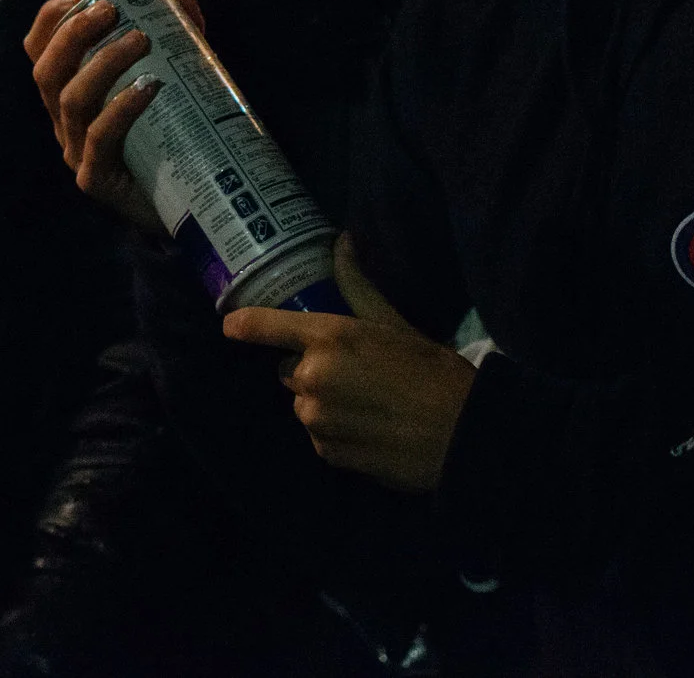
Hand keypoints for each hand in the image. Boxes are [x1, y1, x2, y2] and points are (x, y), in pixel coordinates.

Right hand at [22, 0, 204, 232]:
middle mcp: (64, 124)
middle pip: (46, 73)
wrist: (197, 206)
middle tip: (111, 11)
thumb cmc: (179, 136)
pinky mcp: (96, 180)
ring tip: (139, 39)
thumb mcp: (178, 79)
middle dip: (72, 35)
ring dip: (101, 64)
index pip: (40, 55)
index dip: (47, 22)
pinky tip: (148, 87)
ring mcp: (76, 153)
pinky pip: (100, 139)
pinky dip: (120, 109)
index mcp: (70, 97)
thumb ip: (180, 37)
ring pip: (70, 101)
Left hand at [221, 235, 476, 491]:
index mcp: (329, 337)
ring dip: (323, 403)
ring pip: (303, 404)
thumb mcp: (394, 322)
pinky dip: (335, 433)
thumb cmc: (433, 372)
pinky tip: (370, 430)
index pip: (264, 326)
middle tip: (356, 373)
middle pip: (289, 369)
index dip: (244, 324)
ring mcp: (316, 419)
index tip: (229, 324)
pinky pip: (318, 436)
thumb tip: (342, 240)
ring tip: (368, 404)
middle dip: (313, 369)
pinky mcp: (326, 453)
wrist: (465, 435)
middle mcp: (313, 377)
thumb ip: (357, 285)